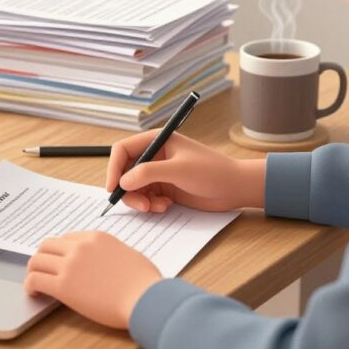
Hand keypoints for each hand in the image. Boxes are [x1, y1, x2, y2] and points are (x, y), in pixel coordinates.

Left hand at [24, 231, 161, 328]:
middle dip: (43, 257)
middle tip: (43, 270)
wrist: (145, 298)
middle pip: (47, 245)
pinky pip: (34, 280)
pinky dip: (30, 286)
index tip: (58, 261)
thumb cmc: (144, 281)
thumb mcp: (127, 254)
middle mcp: (80, 247)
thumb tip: (102, 260)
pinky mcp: (63, 286)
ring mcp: (70, 265)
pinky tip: (34, 293)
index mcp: (96, 237)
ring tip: (36, 282)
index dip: (60, 251)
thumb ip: (109, 252)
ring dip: (33, 271)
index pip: (66, 239)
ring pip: (36, 261)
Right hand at [106, 131, 264, 212]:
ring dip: (141, 200)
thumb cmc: (212, 171)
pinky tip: (166, 206)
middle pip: (125, 171)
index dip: (114, 167)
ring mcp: (159, 173)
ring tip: (157, 207)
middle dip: (128, 190)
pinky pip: (145, 198)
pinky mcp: (164, 188)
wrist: (234, 188)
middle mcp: (154, 155)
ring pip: (133, 188)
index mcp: (156, 140)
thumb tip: (123, 181)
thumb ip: (148, 173)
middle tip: (140, 206)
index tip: (113, 188)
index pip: (122, 150)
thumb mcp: (178, 170)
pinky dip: (151, 205)